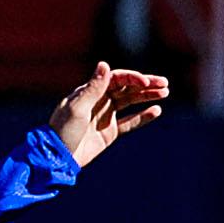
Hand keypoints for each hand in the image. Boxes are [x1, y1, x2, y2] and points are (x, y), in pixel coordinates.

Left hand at [49, 62, 168, 166]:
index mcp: (90, 91)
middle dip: (146, 85)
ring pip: (131, 102)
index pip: (116, 79)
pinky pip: (130, 122)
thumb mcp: (77, 108)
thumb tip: (105, 64)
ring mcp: (106, 116)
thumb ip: (93, 88)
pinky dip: (143, 117)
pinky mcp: (110, 132)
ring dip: (147, 97)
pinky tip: (156, 110)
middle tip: (165, 84)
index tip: (146, 83)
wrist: (58, 158)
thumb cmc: (63, 130)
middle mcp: (99, 100)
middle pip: (127, 88)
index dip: (133, 78)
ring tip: (165, 93)